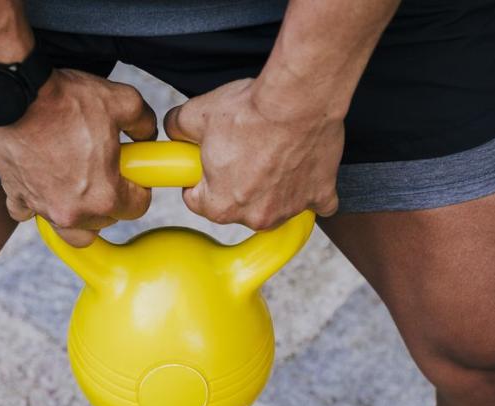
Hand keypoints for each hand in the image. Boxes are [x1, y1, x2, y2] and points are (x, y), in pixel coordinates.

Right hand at [0, 69, 157, 246]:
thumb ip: (144, 123)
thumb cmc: (66, 100)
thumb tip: (146, 134)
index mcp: (104, 196)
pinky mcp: (14, 195)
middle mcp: (73, 211)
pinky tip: (41, 181)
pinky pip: (26, 211)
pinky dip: (34, 201)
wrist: (13, 92)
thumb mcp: (123, 101)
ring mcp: (42, 206)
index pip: (137, 208)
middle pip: (103, 222)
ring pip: (67, 229)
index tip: (132, 172)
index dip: (139, 188)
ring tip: (77, 185)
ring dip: (76, 214)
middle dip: (109, 201)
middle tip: (105, 171)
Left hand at [163, 78, 341, 230]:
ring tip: (273, 152)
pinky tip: (305, 167)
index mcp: (221, 206)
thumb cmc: (250, 111)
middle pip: (238, 207)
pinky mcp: (321, 195)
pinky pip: (317, 202)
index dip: (198, 179)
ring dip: (272, 187)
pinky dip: (311, 188)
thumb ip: (177, 128)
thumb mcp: (197, 115)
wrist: (297, 99)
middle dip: (237, 184)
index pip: (197, 202)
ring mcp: (291, 209)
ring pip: (275, 205)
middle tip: (243, 152)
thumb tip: (173, 130)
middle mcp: (256, 217)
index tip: (207, 164)